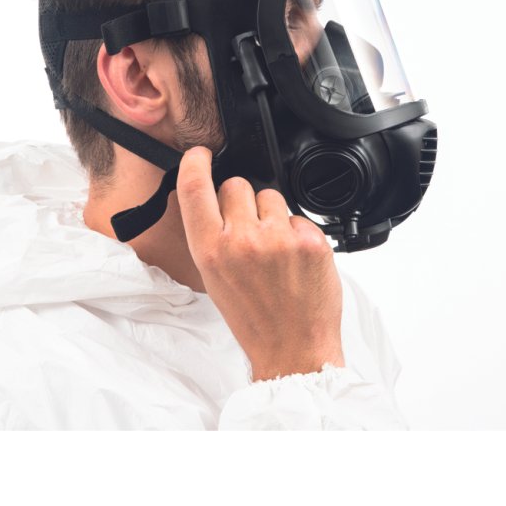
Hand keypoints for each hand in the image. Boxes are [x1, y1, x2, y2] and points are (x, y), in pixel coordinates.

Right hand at [175, 146, 344, 380]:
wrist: (293, 350)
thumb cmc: (254, 319)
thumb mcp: (215, 279)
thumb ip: (213, 236)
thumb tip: (216, 199)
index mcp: (210, 251)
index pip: (194, 188)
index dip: (195, 163)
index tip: (200, 155)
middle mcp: (242, 241)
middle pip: (236, 185)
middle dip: (241, 201)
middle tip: (249, 233)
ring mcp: (279, 239)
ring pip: (271, 196)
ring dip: (271, 215)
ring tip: (275, 252)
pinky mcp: (311, 241)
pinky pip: (299, 216)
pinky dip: (297, 233)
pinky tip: (295, 261)